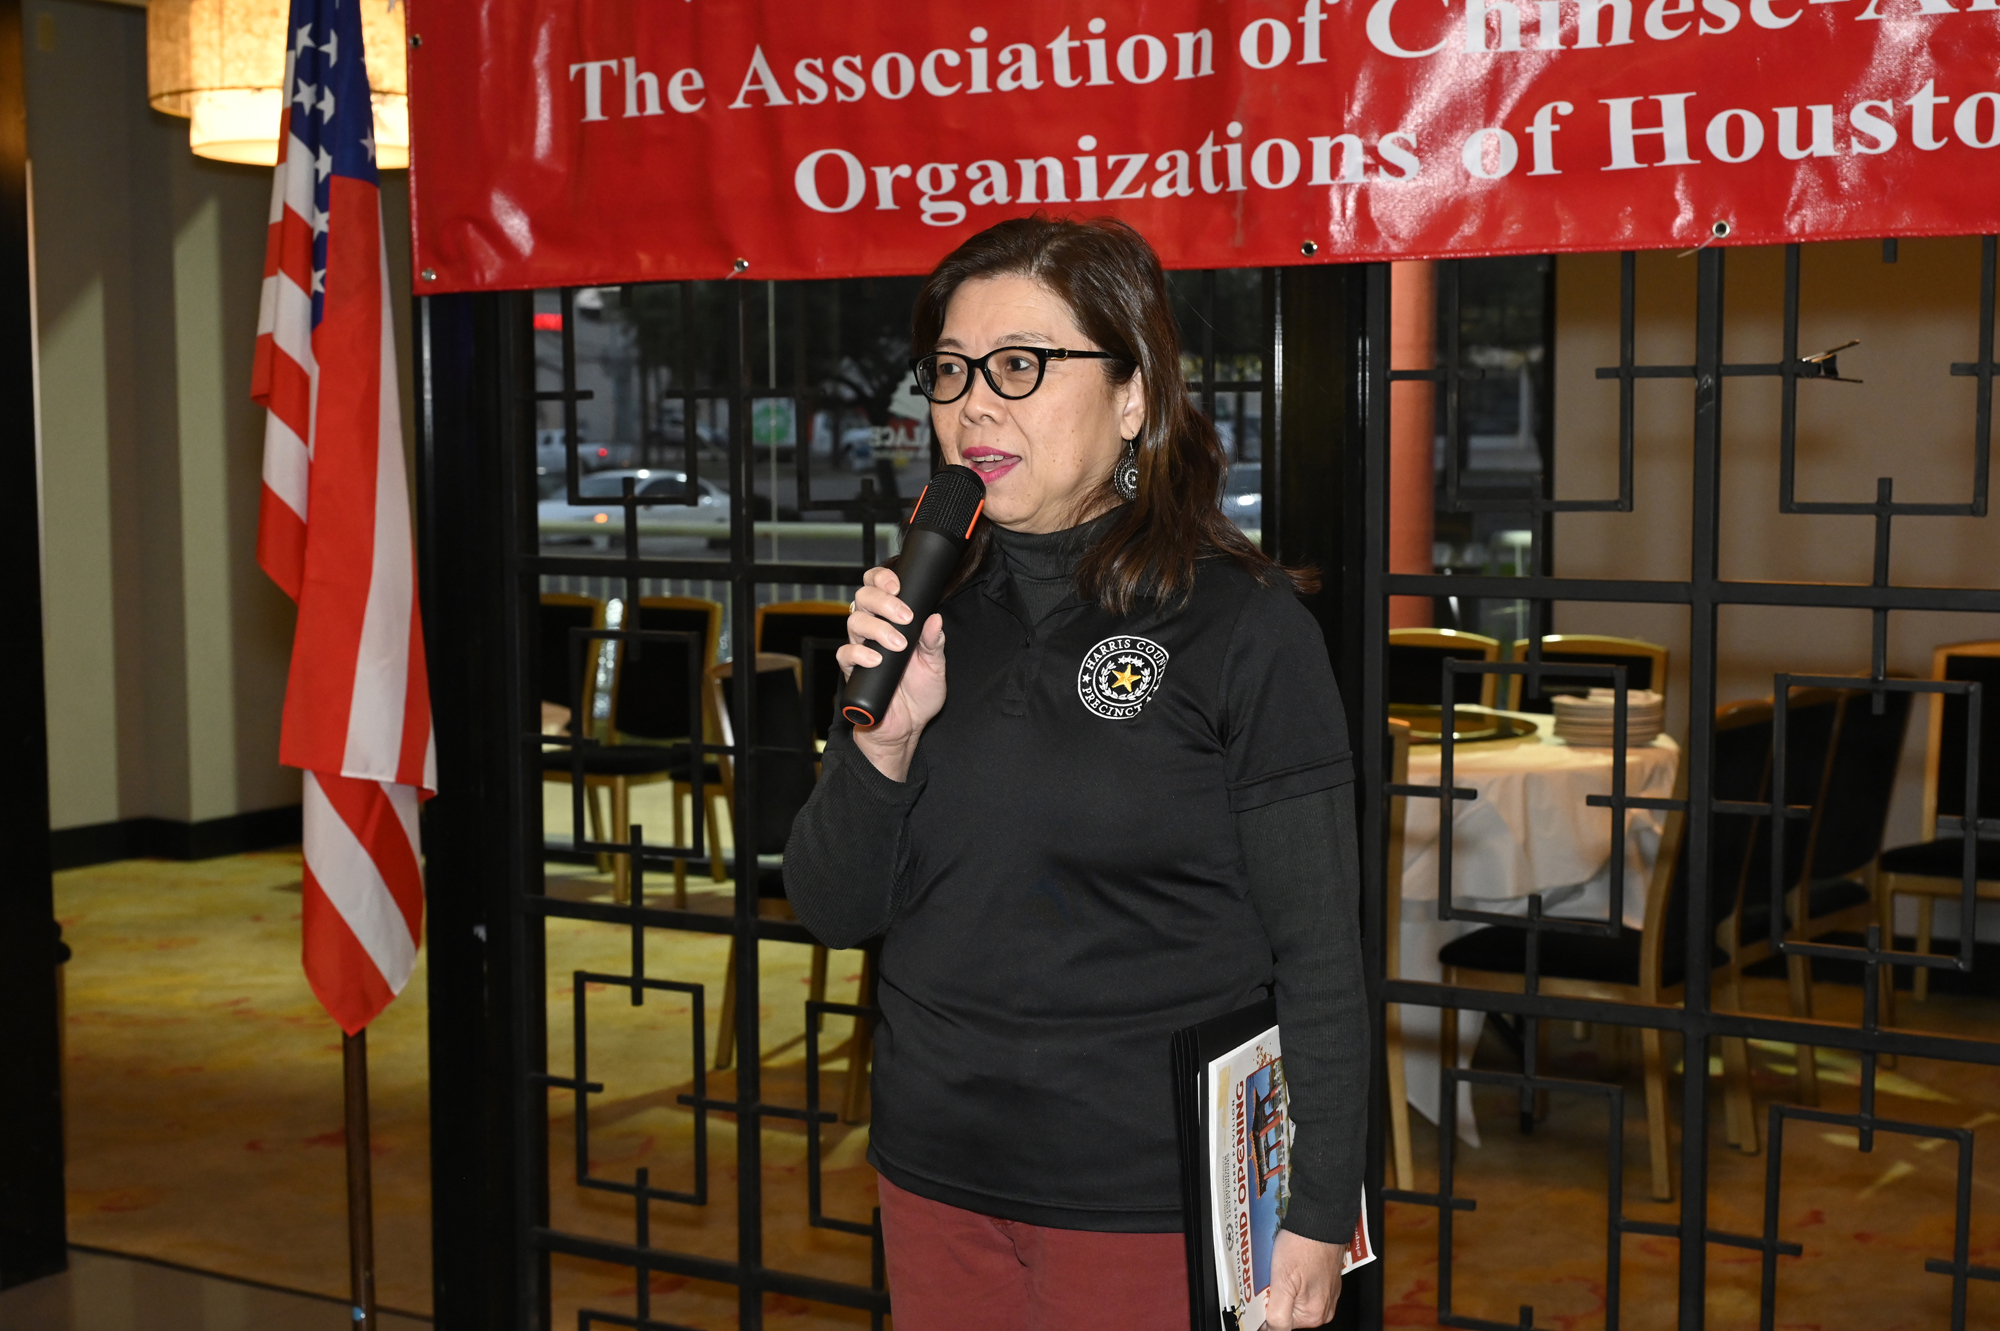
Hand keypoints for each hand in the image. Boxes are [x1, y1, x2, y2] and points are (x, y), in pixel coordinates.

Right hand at [837, 565, 945, 781]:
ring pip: (855, 622)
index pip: (878, 587)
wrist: (907, 727)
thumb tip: (936, 619)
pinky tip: (876, 660)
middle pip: (863, 599)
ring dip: (877, 629)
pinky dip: (859, 654)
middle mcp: (873, 630)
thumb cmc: (919, 694)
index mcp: (892, 621)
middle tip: (904, 616)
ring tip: (898, 645)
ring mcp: (861, 649)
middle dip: (883, 602)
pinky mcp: (852, 671)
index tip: (898, 585)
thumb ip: (935, 643)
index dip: (882, 578)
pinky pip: (845, 654)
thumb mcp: (935, 666)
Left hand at [1263, 1229, 1343, 1329]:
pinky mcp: (1327, 1282)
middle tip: (1270, 1277)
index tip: (1261, 1294)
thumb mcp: (1282, 1282)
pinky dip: (1294, 1280)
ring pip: (1295, 1299)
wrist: (1321, 1221)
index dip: (1265, 1309)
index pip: (1278, 1325)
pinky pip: (1305, 1288)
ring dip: (1284, 1288)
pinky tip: (1290, 1264)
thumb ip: (1277, 1314)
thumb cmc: (1304, 1246)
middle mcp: (1323, 1310)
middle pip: (1287, 1312)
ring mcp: (1327, 1296)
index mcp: (1312, 1315)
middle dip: (1275, 1297)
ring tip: (1280, 1268)